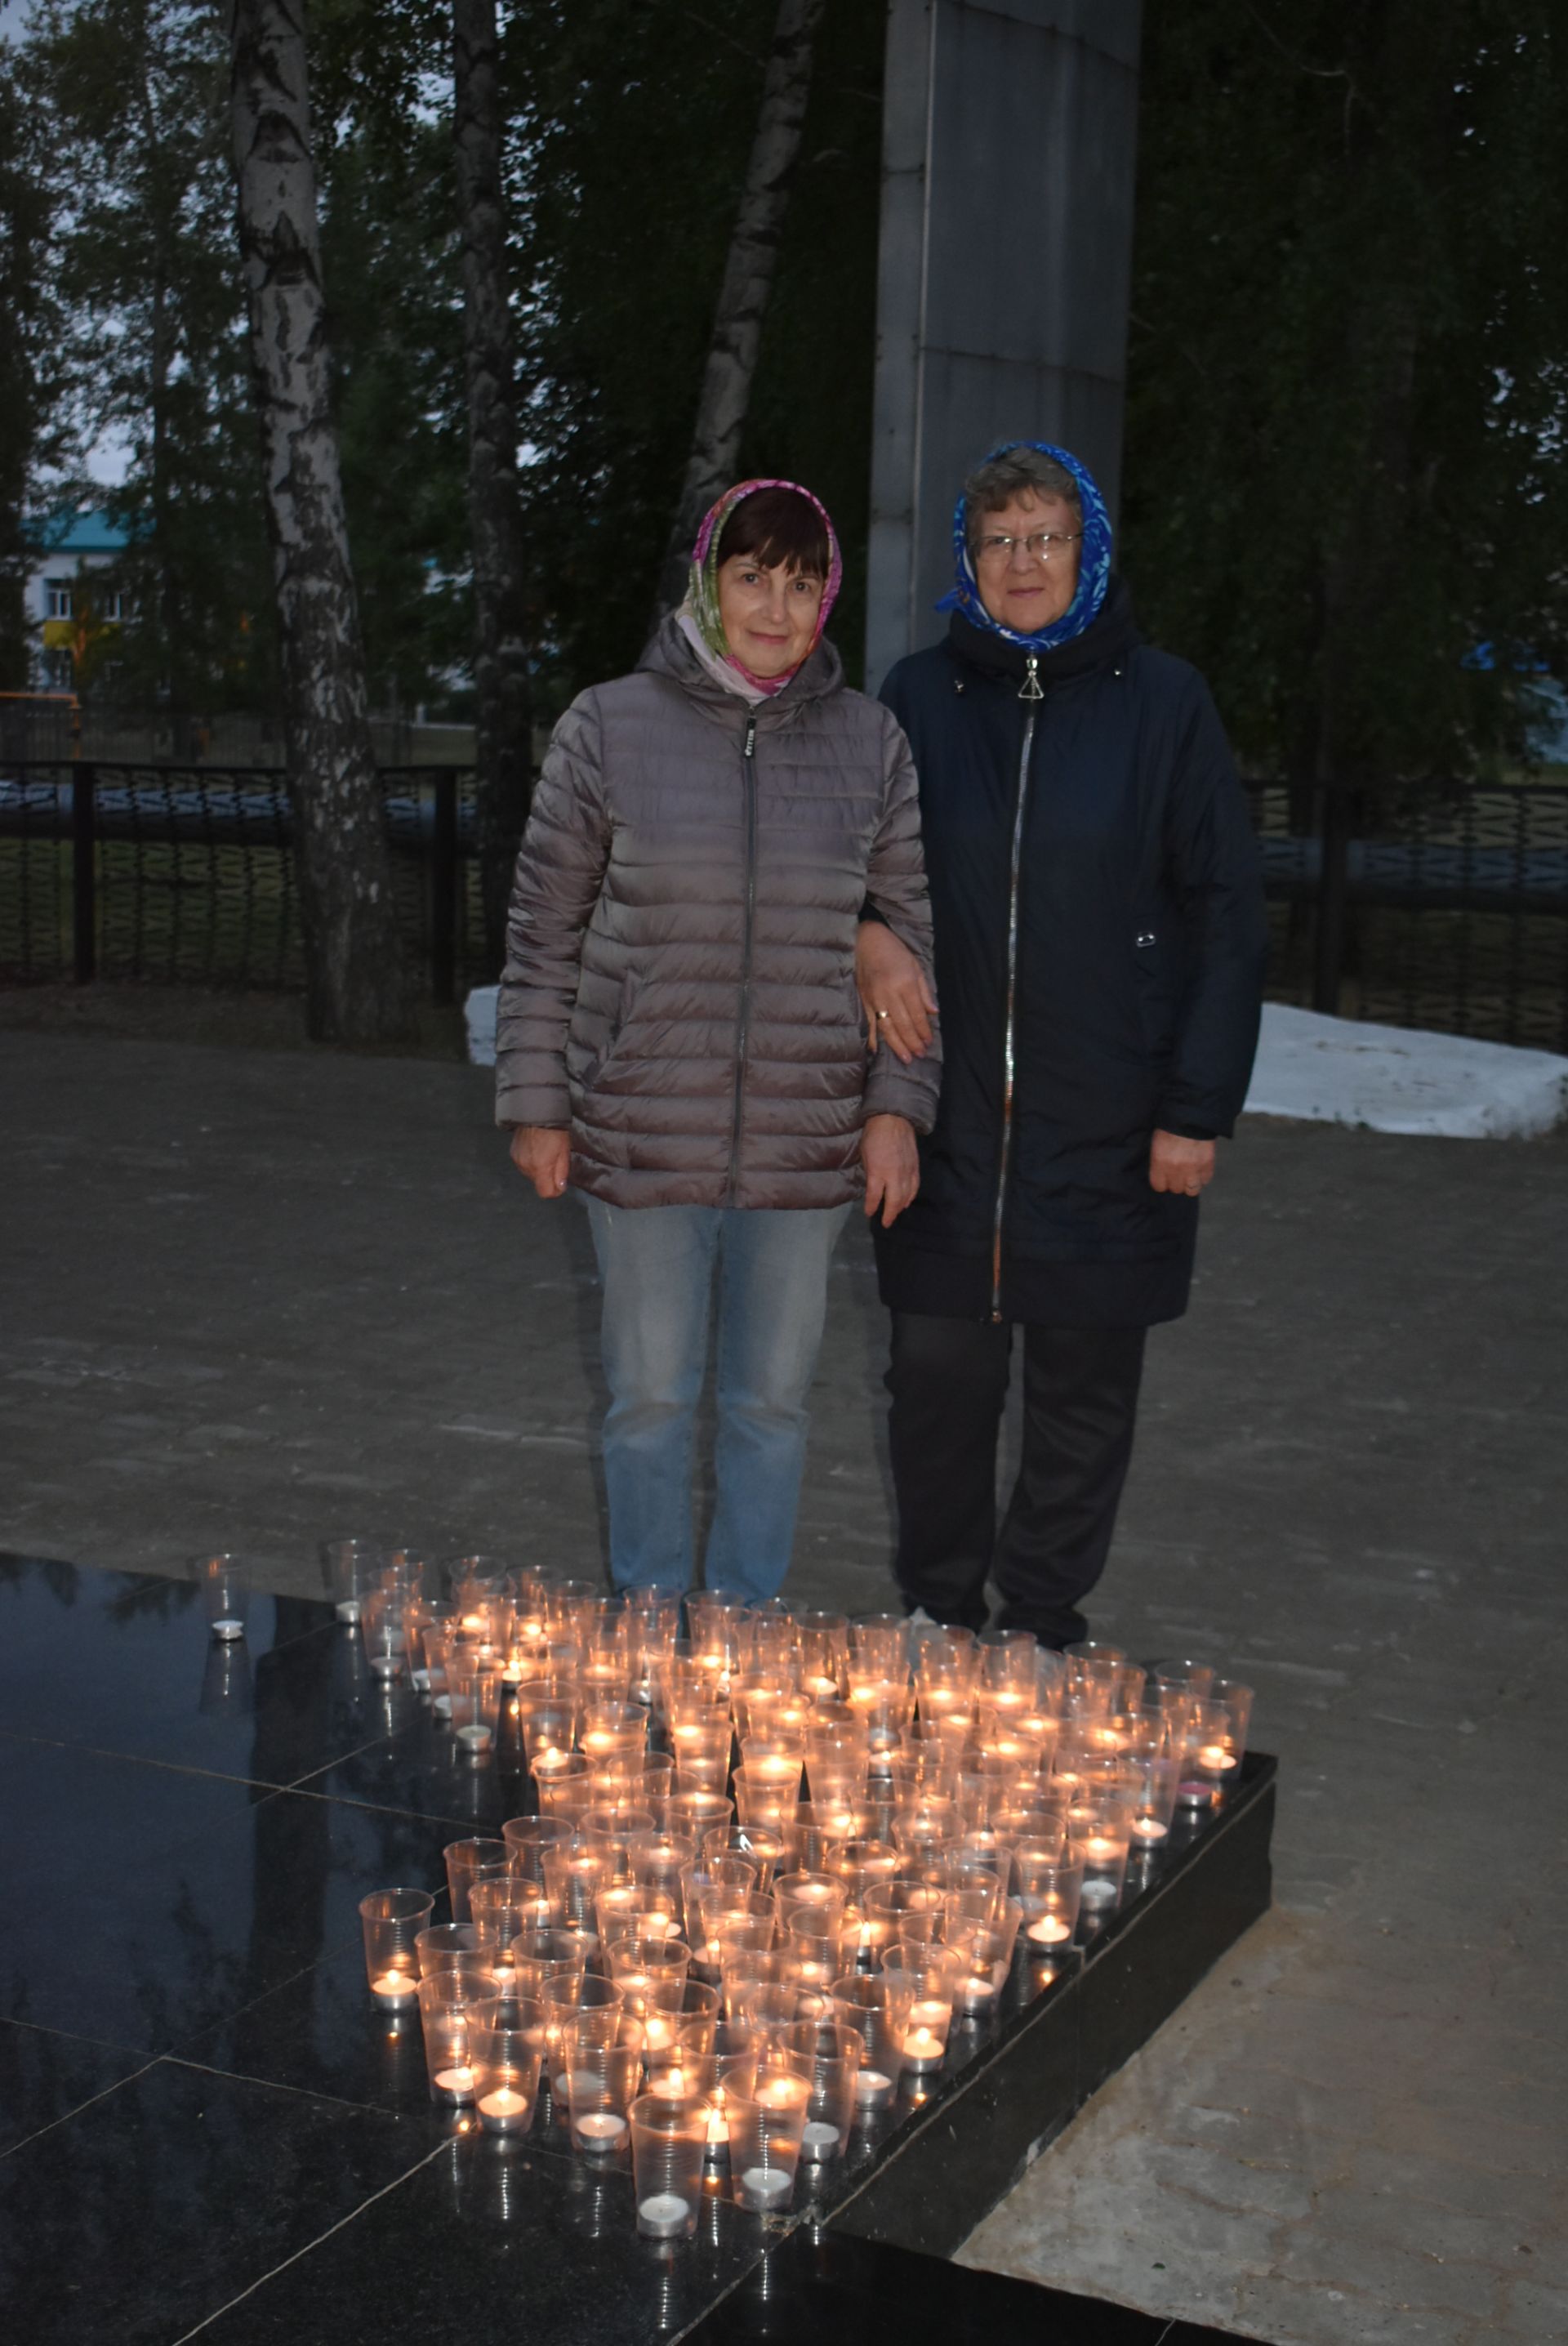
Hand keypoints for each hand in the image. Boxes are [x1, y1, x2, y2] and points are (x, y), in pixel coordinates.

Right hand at [510, 1125, 569, 1198]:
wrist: (535, 1113)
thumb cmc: (554, 1131)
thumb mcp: (564, 1151)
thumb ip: (561, 1172)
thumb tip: (560, 1188)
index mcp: (540, 1168)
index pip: (545, 1193)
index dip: (555, 1191)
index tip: (560, 1184)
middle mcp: (526, 1168)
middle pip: (538, 1183)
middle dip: (547, 1177)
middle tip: (555, 1162)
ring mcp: (518, 1161)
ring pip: (531, 1174)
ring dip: (539, 1170)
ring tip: (545, 1154)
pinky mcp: (513, 1154)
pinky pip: (524, 1165)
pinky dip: (531, 1162)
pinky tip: (535, 1150)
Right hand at [856, 921, 935, 1063]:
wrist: (866, 940)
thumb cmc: (894, 951)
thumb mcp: (915, 966)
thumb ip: (924, 991)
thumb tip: (933, 1012)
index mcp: (904, 984)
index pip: (916, 1014)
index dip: (923, 1031)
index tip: (928, 1042)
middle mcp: (889, 993)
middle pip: (903, 1024)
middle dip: (912, 1042)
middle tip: (919, 1055)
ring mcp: (874, 998)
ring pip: (886, 1027)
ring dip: (897, 1045)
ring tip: (905, 1058)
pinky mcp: (863, 1000)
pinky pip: (869, 1022)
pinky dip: (872, 1037)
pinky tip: (876, 1050)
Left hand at [861, 1113, 919, 1226]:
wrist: (894, 1119)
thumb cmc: (874, 1134)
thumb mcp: (865, 1154)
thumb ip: (870, 1172)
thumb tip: (872, 1185)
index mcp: (878, 1172)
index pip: (875, 1196)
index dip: (872, 1207)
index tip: (869, 1213)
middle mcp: (894, 1175)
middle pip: (894, 1201)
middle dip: (890, 1214)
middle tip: (886, 1223)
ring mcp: (907, 1171)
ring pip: (907, 1196)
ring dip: (901, 1207)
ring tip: (896, 1214)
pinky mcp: (916, 1167)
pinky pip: (915, 1186)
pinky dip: (911, 1196)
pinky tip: (907, 1201)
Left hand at [1149, 1129, 1215, 1197]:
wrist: (1191, 1115)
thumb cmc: (1170, 1126)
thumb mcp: (1157, 1143)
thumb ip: (1158, 1162)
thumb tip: (1162, 1175)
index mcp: (1160, 1162)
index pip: (1159, 1186)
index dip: (1162, 1182)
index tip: (1164, 1178)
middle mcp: (1176, 1169)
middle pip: (1176, 1189)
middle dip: (1176, 1182)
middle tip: (1178, 1174)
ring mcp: (1193, 1169)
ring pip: (1192, 1190)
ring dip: (1191, 1184)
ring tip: (1190, 1175)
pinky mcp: (1207, 1165)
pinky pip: (1205, 1180)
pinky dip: (1203, 1176)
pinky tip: (1200, 1168)